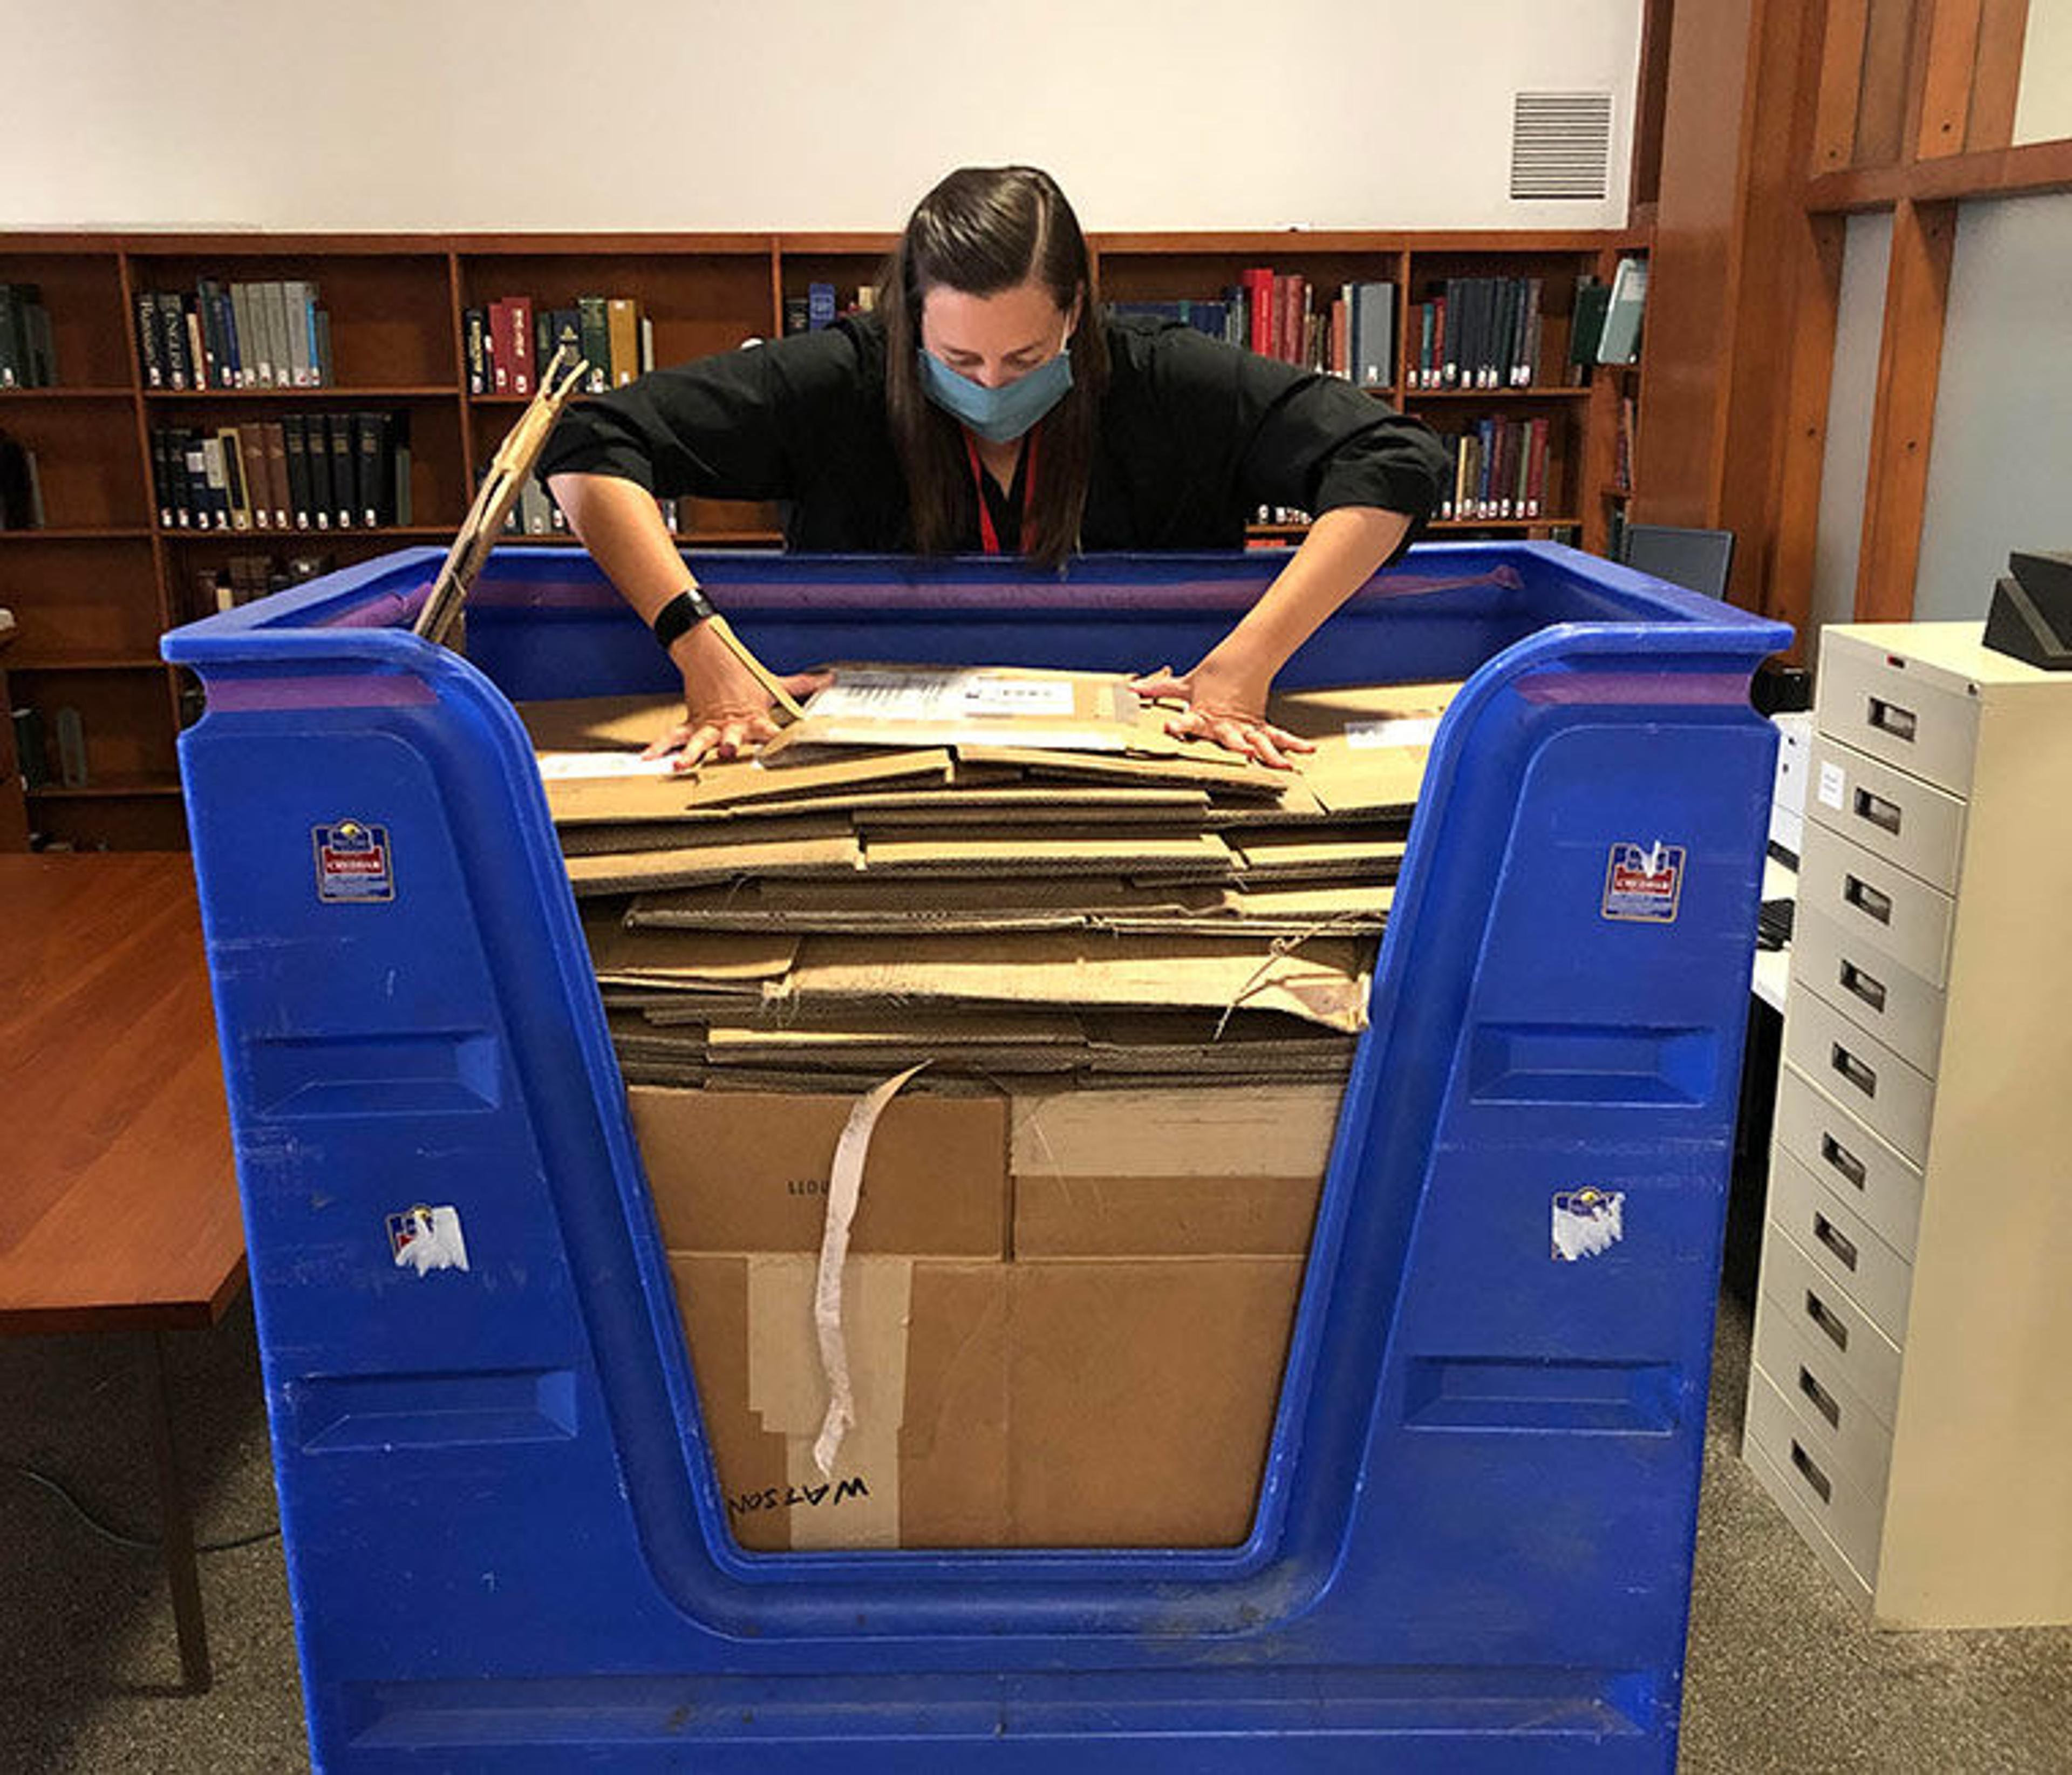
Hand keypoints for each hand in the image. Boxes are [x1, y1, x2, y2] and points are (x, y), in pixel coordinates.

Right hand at [643, 624, 832, 769]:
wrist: (709, 653)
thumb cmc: (743, 673)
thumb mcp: (773, 682)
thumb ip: (802, 686)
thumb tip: (829, 679)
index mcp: (753, 716)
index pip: (767, 728)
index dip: (774, 736)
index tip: (782, 745)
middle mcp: (730, 724)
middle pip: (730, 735)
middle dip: (730, 743)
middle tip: (730, 750)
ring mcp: (709, 725)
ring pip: (699, 741)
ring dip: (692, 753)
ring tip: (681, 765)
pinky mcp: (692, 723)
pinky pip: (673, 737)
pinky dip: (660, 747)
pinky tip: (649, 758)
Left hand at [1129, 657, 1315, 770]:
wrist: (1245, 655)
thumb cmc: (1215, 671)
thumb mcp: (1185, 683)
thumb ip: (1160, 689)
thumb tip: (1133, 690)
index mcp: (1203, 714)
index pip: (1187, 719)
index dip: (1178, 723)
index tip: (1169, 725)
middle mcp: (1226, 723)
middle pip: (1230, 737)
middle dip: (1235, 746)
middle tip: (1243, 755)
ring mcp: (1245, 724)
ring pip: (1258, 741)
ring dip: (1270, 753)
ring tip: (1283, 766)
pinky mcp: (1259, 724)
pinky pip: (1277, 735)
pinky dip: (1292, 743)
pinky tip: (1307, 751)